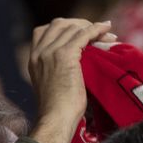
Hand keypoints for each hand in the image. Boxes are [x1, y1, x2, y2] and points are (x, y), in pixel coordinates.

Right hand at [28, 19, 114, 142]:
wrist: (56, 118)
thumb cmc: (60, 110)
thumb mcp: (54, 85)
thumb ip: (57, 71)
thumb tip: (77, 66)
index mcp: (33, 58)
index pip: (46, 30)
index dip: (66, 28)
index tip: (83, 34)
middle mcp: (39, 51)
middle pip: (60, 24)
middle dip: (80, 25)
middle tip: (99, 33)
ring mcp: (50, 51)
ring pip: (72, 28)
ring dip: (92, 28)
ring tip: (108, 35)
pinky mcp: (64, 55)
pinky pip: (82, 34)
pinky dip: (96, 28)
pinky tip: (107, 28)